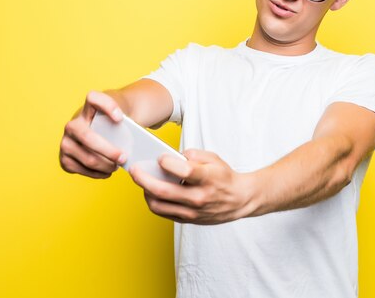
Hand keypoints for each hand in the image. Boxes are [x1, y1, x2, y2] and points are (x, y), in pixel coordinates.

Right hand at [59, 91, 127, 178]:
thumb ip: (128, 125)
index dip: (107, 106)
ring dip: (106, 165)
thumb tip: (139, 144)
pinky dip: (98, 174)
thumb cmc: (112, 125)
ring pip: (88, 158)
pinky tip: (107, 171)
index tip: (120, 118)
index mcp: (88, 108)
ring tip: (117, 166)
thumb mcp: (120, 119)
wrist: (97, 132)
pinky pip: (82, 170)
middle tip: (124, 158)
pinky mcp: (64, 158)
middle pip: (88, 137)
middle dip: (109, 151)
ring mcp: (66, 141)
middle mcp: (73, 124)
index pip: (94, 98)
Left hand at [128, 149, 255, 224]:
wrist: (240, 199)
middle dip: (143, 179)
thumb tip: (173, 156)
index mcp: (207, 179)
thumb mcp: (214, 158)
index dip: (167, 162)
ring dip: (145, 192)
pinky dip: (153, 202)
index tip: (159, 157)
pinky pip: (164, 213)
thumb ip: (194, 154)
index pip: (184, 171)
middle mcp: (199, 197)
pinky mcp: (188, 219)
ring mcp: (193, 211)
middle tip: (134, 170)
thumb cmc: (224, 177)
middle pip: (163, 191)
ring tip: (141, 181)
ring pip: (159, 205)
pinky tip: (151, 192)